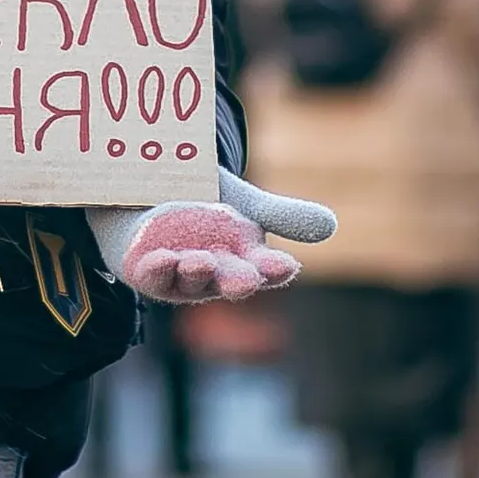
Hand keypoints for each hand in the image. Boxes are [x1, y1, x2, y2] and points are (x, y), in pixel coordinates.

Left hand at [84, 171, 336, 306]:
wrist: (153, 197)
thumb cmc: (207, 208)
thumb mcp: (246, 206)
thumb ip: (283, 215)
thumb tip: (331, 226)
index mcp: (245, 261)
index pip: (266, 268)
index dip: (274, 269)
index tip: (284, 265)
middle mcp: (216, 275)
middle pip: (229, 280)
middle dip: (236, 280)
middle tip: (245, 279)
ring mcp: (180, 277)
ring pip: (190, 280)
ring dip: (196, 273)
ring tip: (199, 262)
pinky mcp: (147, 273)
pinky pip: (151, 276)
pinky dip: (157, 269)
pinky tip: (161, 259)